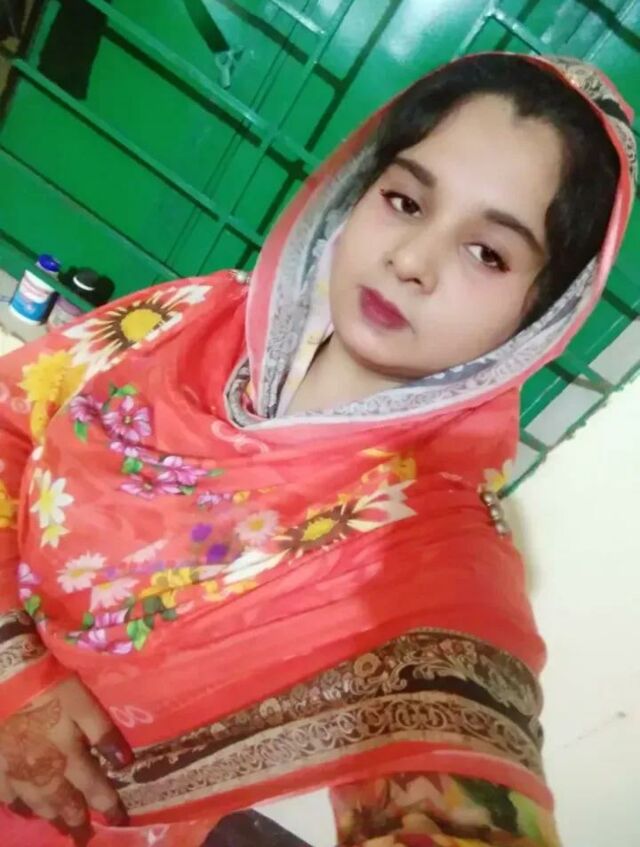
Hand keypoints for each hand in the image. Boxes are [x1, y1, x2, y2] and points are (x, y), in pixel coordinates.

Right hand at [0, 676, 132, 844]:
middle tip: (84, 837)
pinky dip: (17, 806)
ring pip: (34, 804)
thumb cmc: (48, 687)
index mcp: (68, 756)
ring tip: (59, 826)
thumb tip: (125, 763)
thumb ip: (103, 732)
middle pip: (61, 803)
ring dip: (49, 816)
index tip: (120, 820)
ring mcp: (15, 771)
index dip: (107, 806)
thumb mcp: (83, 703)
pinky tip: (22, 809)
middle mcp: (42, 772)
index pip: (93, 789)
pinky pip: (6, 795)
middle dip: (76, 820)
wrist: (4, 679)